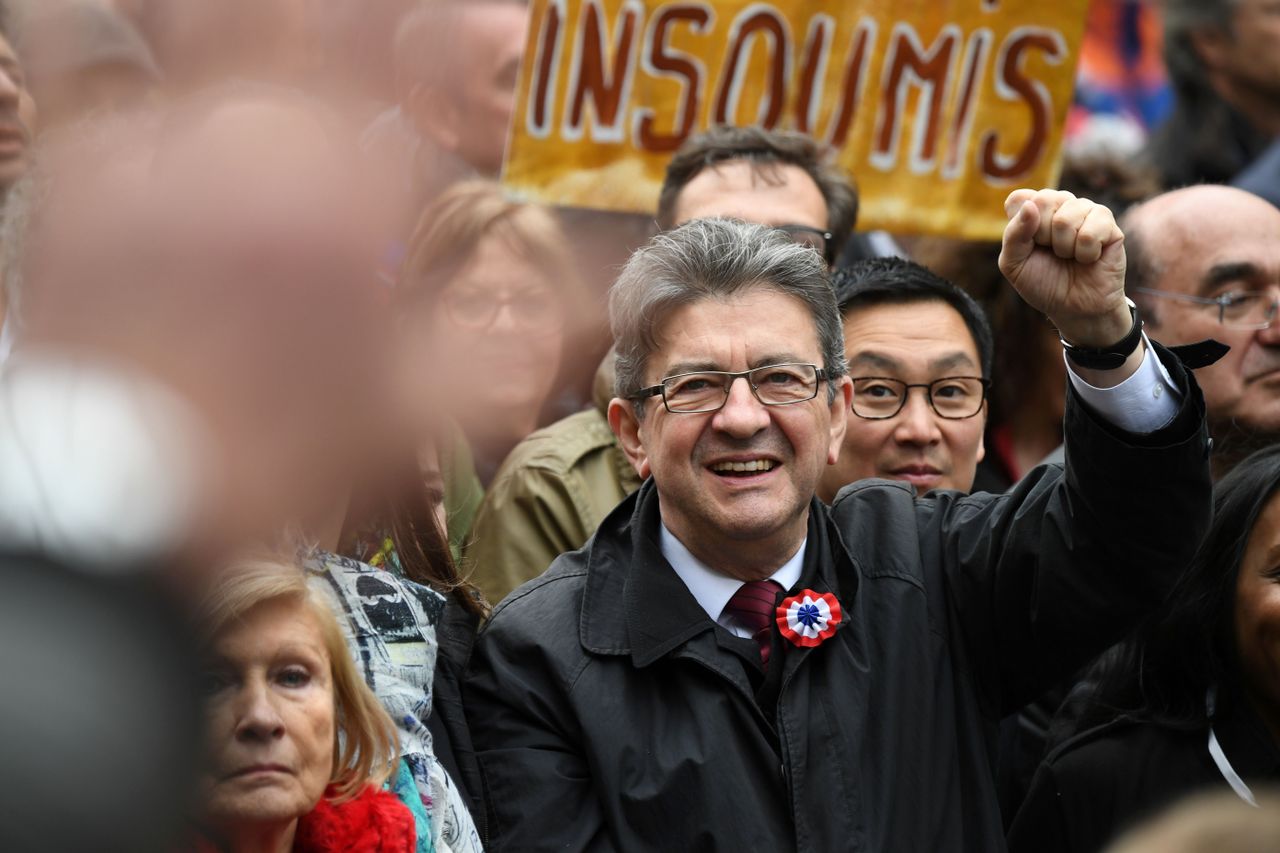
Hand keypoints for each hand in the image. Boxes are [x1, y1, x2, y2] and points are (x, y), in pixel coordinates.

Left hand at [998, 189, 1131, 347]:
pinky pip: (1090, 232)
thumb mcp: (1014, 265)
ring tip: (1070, 256)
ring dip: (1064, 248)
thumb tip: (1030, 205)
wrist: (1074, 308)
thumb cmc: (1043, 283)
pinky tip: (1088, 258)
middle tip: (1052, 253)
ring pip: (1066, 218)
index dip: (1020, 223)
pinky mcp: (1109, 224)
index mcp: (1034, 211)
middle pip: (1043, 200)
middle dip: (1042, 237)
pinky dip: (1085, 253)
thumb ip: (1013, 235)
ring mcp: (1086, 211)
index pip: (1019, 199)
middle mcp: (1060, 205)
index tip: (1028, 244)